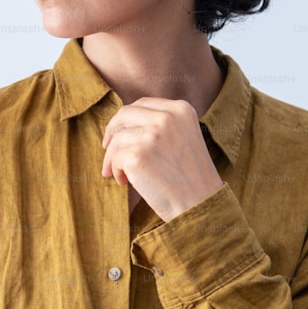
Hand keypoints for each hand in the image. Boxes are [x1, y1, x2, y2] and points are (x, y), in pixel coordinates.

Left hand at [101, 97, 222, 221]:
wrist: (200, 204)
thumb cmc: (190, 178)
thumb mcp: (184, 138)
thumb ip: (161, 126)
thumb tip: (121, 126)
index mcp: (181, 110)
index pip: (142, 104)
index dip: (127, 119)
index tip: (118, 133)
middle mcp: (166, 117)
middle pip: (124, 114)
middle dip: (112, 133)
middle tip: (107, 150)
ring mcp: (152, 135)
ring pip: (117, 139)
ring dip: (113, 159)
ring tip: (123, 176)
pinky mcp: (137, 154)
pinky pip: (115, 158)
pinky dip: (116, 171)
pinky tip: (126, 182)